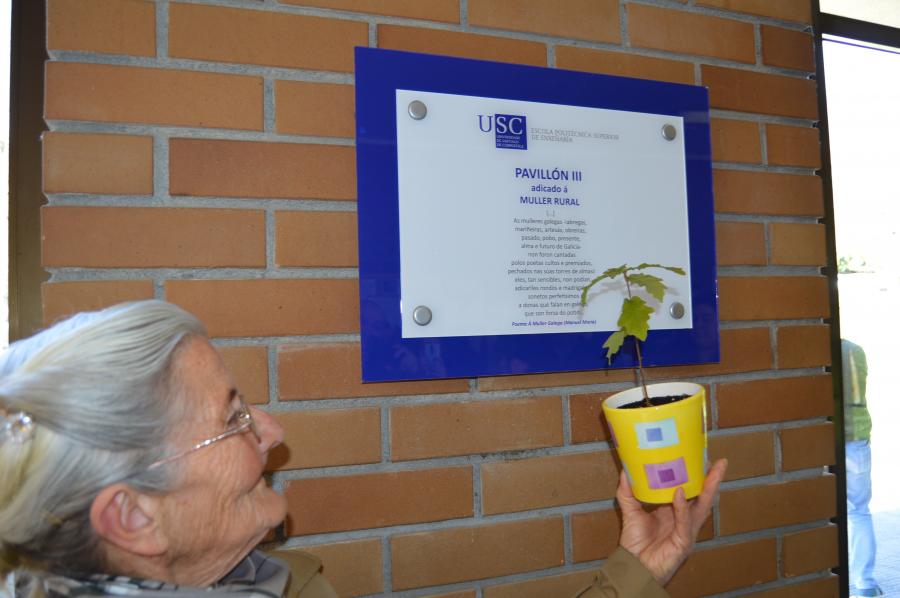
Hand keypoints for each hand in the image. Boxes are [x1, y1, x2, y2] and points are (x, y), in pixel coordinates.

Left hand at [617, 458, 727, 585]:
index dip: (696, 475)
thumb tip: (625, 470)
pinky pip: (685, 522)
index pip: (689, 490)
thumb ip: (627, 492)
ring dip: (708, 489)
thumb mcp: (630, 511)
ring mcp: (687, 530)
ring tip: (712, 471)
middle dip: (712, 480)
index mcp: (675, 511)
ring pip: (702, 507)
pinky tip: (679, 492)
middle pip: (703, 496)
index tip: (699, 456)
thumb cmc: (636, 543)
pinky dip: (682, 507)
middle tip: (719, 462)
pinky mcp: (683, 542)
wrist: (633, 566)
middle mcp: (685, 519)